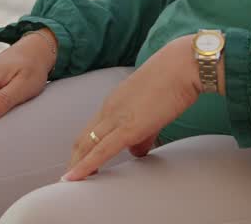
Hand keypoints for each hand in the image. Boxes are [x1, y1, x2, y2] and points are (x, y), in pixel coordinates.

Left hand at [63, 35, 207, 180]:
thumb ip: (144, 133)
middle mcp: (109, 109)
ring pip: (86, 146)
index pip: (90, 131)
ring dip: (76, 166)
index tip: (77, 166)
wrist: (183, 66)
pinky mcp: (128, 127)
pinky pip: (101, 151)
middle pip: (82, 140)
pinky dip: (85, 166)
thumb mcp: (154, 111)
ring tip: (68, 185)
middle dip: (74, 161)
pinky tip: (74, 178)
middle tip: (69, 181)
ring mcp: (116, 117)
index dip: (82, 150)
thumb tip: (137, 151)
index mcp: (113, 103)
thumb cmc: (174, 83)